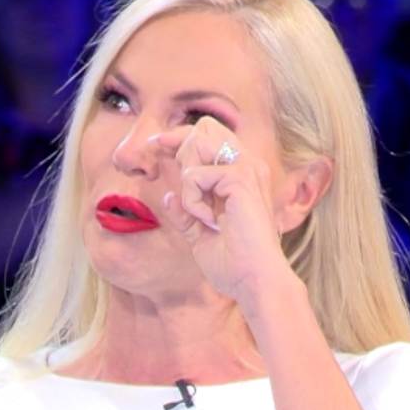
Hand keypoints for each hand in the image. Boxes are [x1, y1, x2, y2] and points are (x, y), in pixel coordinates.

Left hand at [153, 116, 287, 306]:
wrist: (254, 281)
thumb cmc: (234, 264)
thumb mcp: (200, 235)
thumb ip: (186, 214)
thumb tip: (169, 196)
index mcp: (242, 176)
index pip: (209, 136)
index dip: (179, 137)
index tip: (154, 145)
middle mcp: (248, 165)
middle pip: (205, 127)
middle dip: (181, 147)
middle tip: (183, 185)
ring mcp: (246, 169)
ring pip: (200, 142)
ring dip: (188, 177)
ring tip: (201, 210)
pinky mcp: (240, 179)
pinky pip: (195, 175)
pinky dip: (192, 200)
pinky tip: (209, 222)